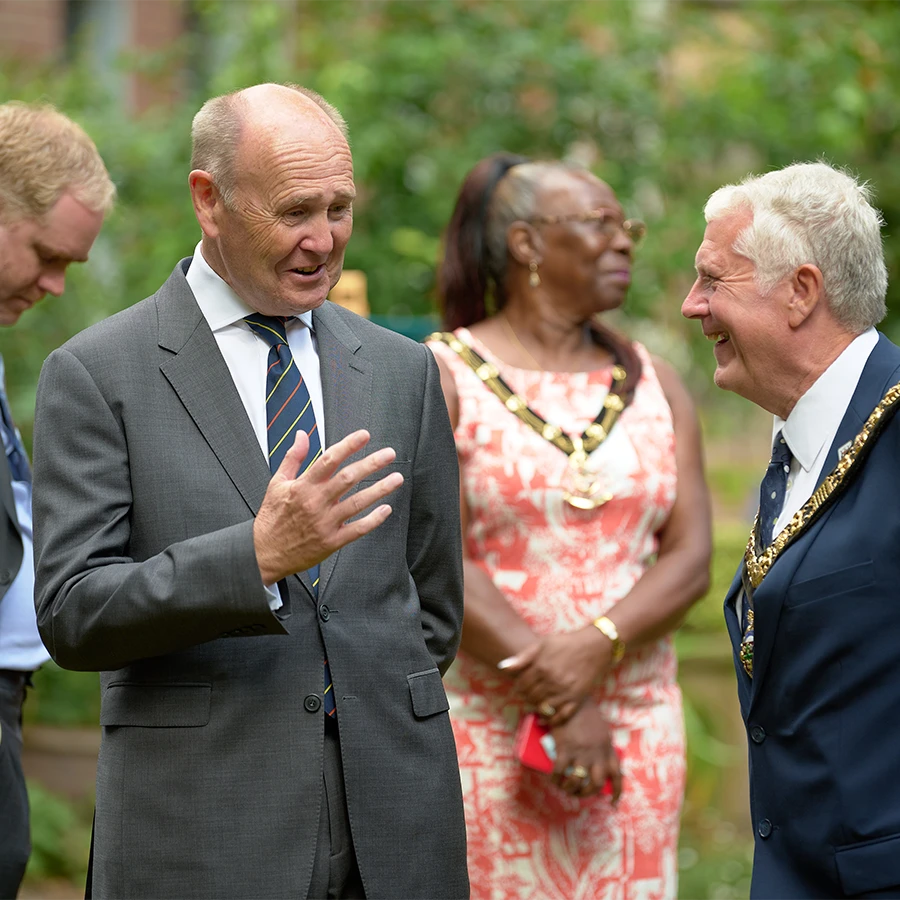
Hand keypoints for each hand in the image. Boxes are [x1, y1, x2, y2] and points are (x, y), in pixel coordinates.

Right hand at [253, 429, 402, 583]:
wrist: (264, 553)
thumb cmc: (272, 518)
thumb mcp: (277, 483)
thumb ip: (293, 457)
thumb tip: (302, 434)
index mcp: (303, 486)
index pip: (329, 460)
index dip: (348, 445)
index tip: (364, 435)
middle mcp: (316, 502)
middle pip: (348, 478)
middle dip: (371, 464)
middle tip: (389, 454)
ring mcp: (325, 522)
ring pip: (358, 503)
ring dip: (380, 489)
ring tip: (396, 478)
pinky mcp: (332, 541)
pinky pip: (358, 529)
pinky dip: (374, 519)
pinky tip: (386, 509)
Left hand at [498, 628, 612, 725]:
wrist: (595, 646)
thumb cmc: (567, 643)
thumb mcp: (543, 644)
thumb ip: (523, 657)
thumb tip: (503, 667)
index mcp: (541, 667)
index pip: (522, 684)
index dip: (518, 687)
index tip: (519, 687)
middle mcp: (552, 681)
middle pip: (531, 697)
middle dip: (526, 697)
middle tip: (527, 696)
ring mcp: (565, 692)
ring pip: (544, 708)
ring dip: (537, 707)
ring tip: (537, 703)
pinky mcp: (577, 699)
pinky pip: (562, 716)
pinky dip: (553, 720)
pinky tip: (548, 717)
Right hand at [550, 703, 621, 800]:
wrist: (572, 696)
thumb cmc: (585, 711)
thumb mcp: (601, 729)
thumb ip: (602, 745)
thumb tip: (595, 761)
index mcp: (607, 748)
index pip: (617, 775)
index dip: (616, 793)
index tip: (613, 803)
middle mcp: (597, 754)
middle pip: (596, 783)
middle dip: (587, 793)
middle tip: (578, 794)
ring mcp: (581, 753)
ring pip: (578, 782)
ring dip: (571, 789)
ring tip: (565, 788)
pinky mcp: (566, 749)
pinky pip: (560, 772)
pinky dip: (556, 780)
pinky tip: (553, 780)